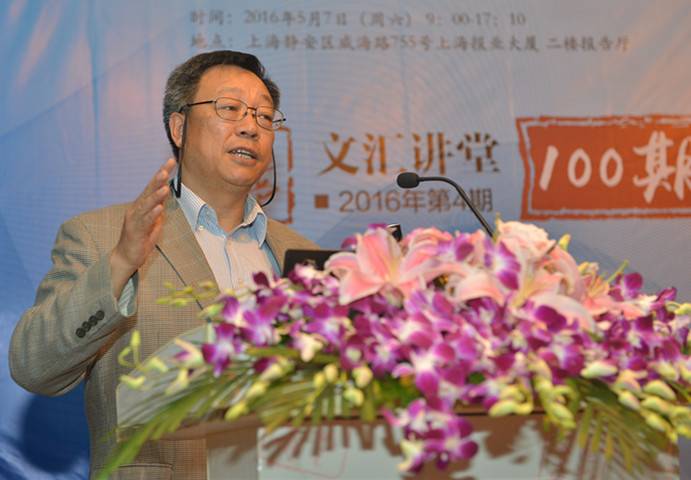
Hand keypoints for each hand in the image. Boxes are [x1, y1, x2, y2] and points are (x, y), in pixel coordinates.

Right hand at [110, 158, 176, 298]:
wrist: (127, 257)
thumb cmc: (141, 238)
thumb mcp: (153, 220)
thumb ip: (158, 207)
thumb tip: (165, 193)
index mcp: (141, 205)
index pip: (152, 186)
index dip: (161, 174)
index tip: (171, 162)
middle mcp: (136, 209)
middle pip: (148, 191)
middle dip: (158, 179)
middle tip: (167, 168)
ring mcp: (134, 220)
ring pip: (146, 205)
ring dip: (156, 196)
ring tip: (165, 187)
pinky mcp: (135, 231)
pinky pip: (145, 222)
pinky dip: (152, 214)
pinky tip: (159, 208)